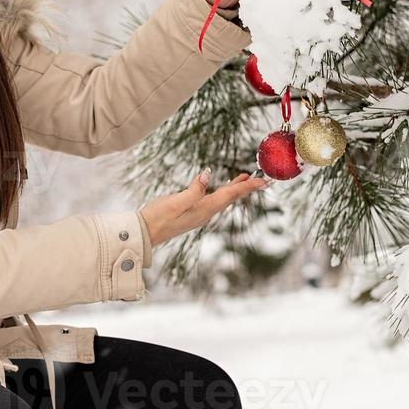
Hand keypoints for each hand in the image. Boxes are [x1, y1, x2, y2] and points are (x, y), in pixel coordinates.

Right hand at [138, 168, 269, 247]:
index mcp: (204, 208)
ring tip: (246, 180)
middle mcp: (205, 212)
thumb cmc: (157, 217)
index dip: (248, 186)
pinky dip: (223, 192)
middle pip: (231, 197)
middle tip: (263, 180)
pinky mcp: (192, 212)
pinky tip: (222, 189)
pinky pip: (214, 200)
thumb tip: (207, 174)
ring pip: (223, 199)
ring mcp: (199, 213)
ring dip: (236, 189)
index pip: (230, 194)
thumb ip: (192, 190)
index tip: (264, 181)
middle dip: (247, 188)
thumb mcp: (174, 202)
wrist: (144, 233)